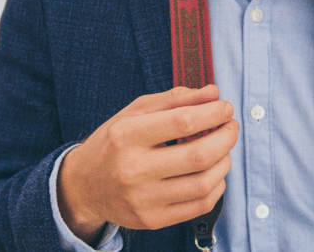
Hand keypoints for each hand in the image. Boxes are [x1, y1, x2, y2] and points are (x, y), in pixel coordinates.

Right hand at [57, 85, 238, 243]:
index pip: (183, 122)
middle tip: (231, 127)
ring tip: (223, 149)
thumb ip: (174, 99)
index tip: (225, 107)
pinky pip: (200, 205)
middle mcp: (132, 169)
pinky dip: (217, 186)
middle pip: (198, 155)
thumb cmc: (113, 143)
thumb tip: (213, 93)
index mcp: (126, 135)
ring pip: (204, 183)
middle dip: (226, 137)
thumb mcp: (134, 112)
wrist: (83, 186)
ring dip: (225, 161)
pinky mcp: (152, 220)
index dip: (213, 113)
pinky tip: (214, 173)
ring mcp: (143, 199)